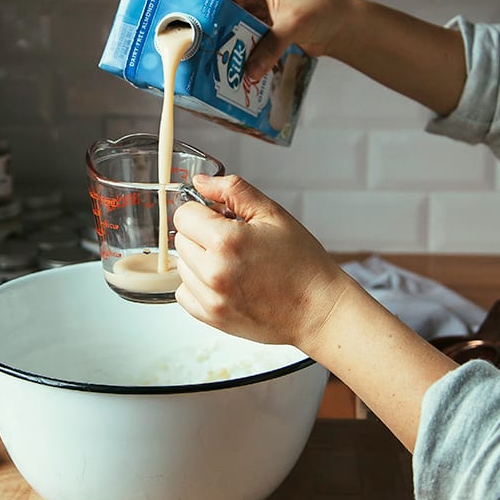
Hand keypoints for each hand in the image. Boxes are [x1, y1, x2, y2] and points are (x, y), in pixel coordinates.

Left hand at [172, 173, 351, 350]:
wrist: (319, 310)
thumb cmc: (302, 264)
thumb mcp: (273, 214)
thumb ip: (233, 191)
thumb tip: (200, 182)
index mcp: (225, 241)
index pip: (184, 215)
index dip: (203, 212)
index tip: (223, 219)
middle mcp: (213, 272)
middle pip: (180, 239)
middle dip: (201, 235)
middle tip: (235, 242)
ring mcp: (211, 298)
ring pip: (181, 266)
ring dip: (199, 260)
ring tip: (234, 264)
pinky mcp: (211, 317)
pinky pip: (184, 293)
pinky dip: (198, 285)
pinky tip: (226, 282)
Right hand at [184, 0, 347, 82]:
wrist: (343, 26)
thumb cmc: (324, 11)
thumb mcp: (293, 25)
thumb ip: (269, 47)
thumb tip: (248, 72)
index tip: (171, 4)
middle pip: (213, 2)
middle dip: (197, 18)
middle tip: (176, 35)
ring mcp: (251, 8)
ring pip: (222, 21)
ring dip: (212, 36)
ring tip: (192, 50)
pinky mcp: (255, 26)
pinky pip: (234, 36)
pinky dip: (227, 47)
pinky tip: (216, 59)